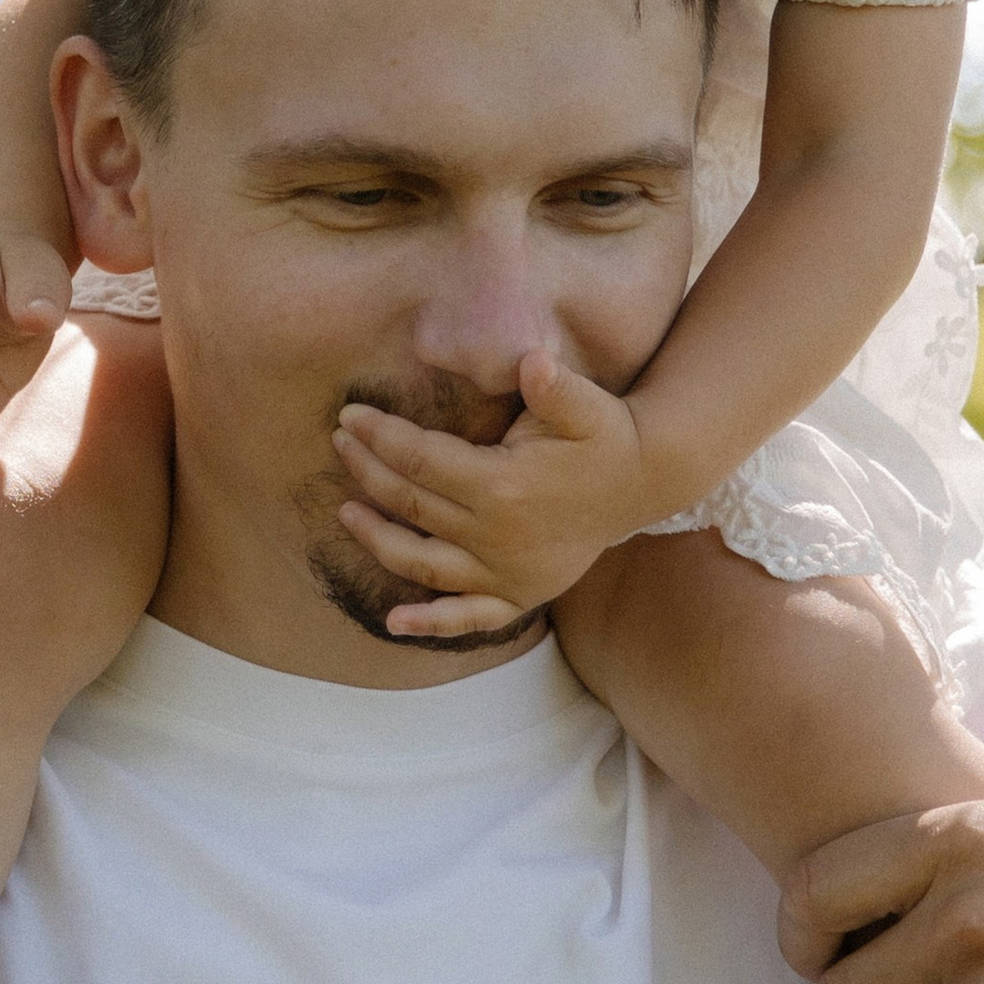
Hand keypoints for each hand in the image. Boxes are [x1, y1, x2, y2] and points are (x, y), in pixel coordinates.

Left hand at [334, 352, 657, 637]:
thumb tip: (533, 361)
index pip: (421, 459)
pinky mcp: (518, 594)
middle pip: (413, 506)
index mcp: (504, 487)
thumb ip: (554, 386)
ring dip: (377, 539)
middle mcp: (497, 537)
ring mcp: (506, 573)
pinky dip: (431, 622)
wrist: (643, 483)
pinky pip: (468, 616)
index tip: (350, 416)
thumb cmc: (605, 436)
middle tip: (340, 444)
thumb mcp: (584, 405)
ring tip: (345, 512)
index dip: (381, 435)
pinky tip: (394, 621)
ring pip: (423, 562)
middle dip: (369, 472)